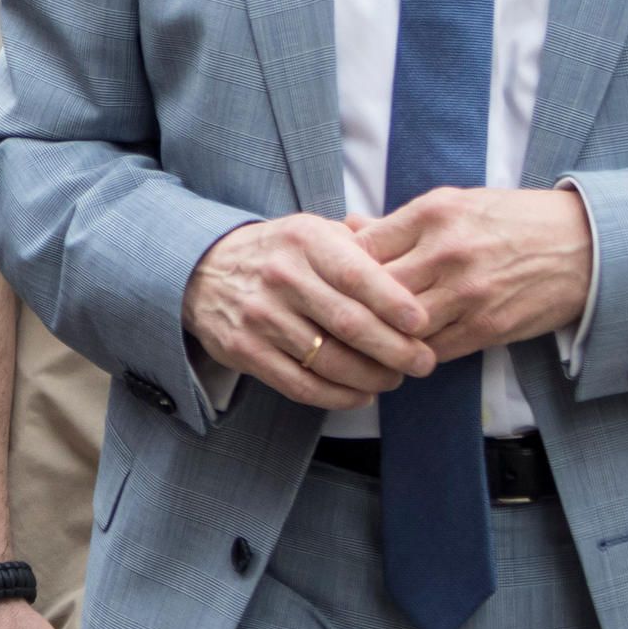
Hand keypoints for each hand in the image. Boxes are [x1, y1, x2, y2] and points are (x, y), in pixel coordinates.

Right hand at [182, 214, 432, 406]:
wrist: (203, 270)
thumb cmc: (278, 253)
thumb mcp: (314, 231)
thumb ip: (362, 245)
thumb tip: (416, 270)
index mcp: (304, 241)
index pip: (358, 276)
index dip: (395, 303)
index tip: (424, 324)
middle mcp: (280, 277)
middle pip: (349, 324)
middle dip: (395, 350)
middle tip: (422, 362)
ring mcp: (259, 316)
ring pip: (328, 361)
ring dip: (371, 378)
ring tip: (394, 379)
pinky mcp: (244, 351)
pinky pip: (300, 385)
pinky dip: (338, 397)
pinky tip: (360, 395)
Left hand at [354, 186, 593, 365]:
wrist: (585, 245)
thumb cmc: (513, 220)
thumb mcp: (457, 204)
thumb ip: (401, 222)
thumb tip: (348, 227)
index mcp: (433, 213)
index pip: (362, 249)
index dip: (339, 271)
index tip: (329, 282)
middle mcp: (447, 251)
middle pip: (373, 292)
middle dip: (351, 310)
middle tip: (334, 322)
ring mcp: (468, 292)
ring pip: (399, 327)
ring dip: (380, 340)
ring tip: (363, 344)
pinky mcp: (488, 326)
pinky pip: (433, 350)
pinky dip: (414, 354)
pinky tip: (403, 353)